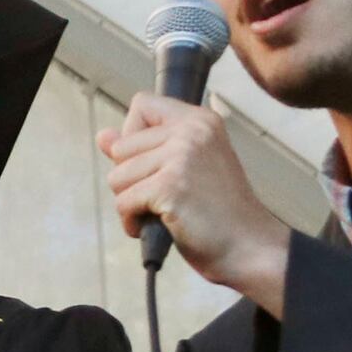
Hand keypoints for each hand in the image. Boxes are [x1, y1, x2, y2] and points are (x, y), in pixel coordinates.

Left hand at [99, 95, 289, 312]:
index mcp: (200, 120)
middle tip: (165, 196)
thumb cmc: (218, 212)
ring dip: (132, 202)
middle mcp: (192, 131)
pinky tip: (159, 226)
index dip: (134, 136)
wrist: (248, 246)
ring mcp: (182, 157)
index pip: (142, 105)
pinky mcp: (170, 186)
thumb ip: (144, 148)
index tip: (154, 163)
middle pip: (121, 147)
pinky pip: (123, 202)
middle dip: (131, 179)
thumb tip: (103, 136)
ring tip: (165, 211)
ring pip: (117, 176)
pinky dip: (133, 222)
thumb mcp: (184, 168)